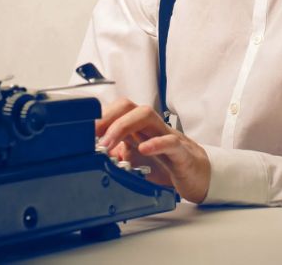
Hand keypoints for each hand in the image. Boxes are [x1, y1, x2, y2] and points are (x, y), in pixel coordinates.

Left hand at [95, 98, 210, 202]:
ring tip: (108, 144)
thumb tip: (96, 156)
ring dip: (123, 126)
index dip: (99, 117)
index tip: (82, 132)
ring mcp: (166, 136)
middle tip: (92, 135)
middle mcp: (151, 127)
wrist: (199, 175)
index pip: (117, 110)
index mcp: (139, 128)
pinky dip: (155, 143)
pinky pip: (170, 141)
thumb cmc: (168, 163)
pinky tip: (143, 149)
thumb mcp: (136, 162)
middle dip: (107, 117)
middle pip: (128, 106)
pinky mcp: (181, 152)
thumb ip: (118, 156)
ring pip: (146, 115)